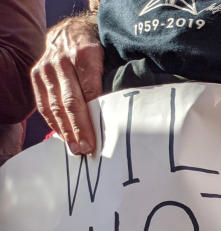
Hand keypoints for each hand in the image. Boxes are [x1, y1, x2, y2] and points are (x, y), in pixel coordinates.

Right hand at [30, 16, 103, 154]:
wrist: (70, 30)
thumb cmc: (97, 48)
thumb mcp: (110, 56)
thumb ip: (113, 79)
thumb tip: (121, 112)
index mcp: (85, 53)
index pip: (90, 91)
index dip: (94, 116)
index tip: (99, 137)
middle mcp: (62, 60)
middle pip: (71, 101)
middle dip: (79, 128)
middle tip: (86, 149)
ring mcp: (46, 68)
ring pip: (55, 104)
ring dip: (65, 130)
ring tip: (75, 148)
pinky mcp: (37, 75)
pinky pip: (43, 103)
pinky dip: (53, 122)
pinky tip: (63, 136)